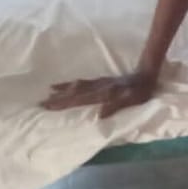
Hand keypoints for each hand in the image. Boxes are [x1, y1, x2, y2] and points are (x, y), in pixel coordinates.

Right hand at [41, 70, 156, 117]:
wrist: (146, 73)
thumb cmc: (141, 90)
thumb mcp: (132, 100)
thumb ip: (116, 106)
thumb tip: (99, 115)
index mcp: (103, 93)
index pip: (79, 100)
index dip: (64, 104)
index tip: (48, 106)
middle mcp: (97, 87)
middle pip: (73, 93)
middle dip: (57, 98)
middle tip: (41, 102)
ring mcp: (98, 83)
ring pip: (76, 86)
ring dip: (62, 90)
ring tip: (49, 91)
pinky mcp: (101, 80)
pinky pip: (82, 82)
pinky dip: (72, 83)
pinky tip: (68, 85)